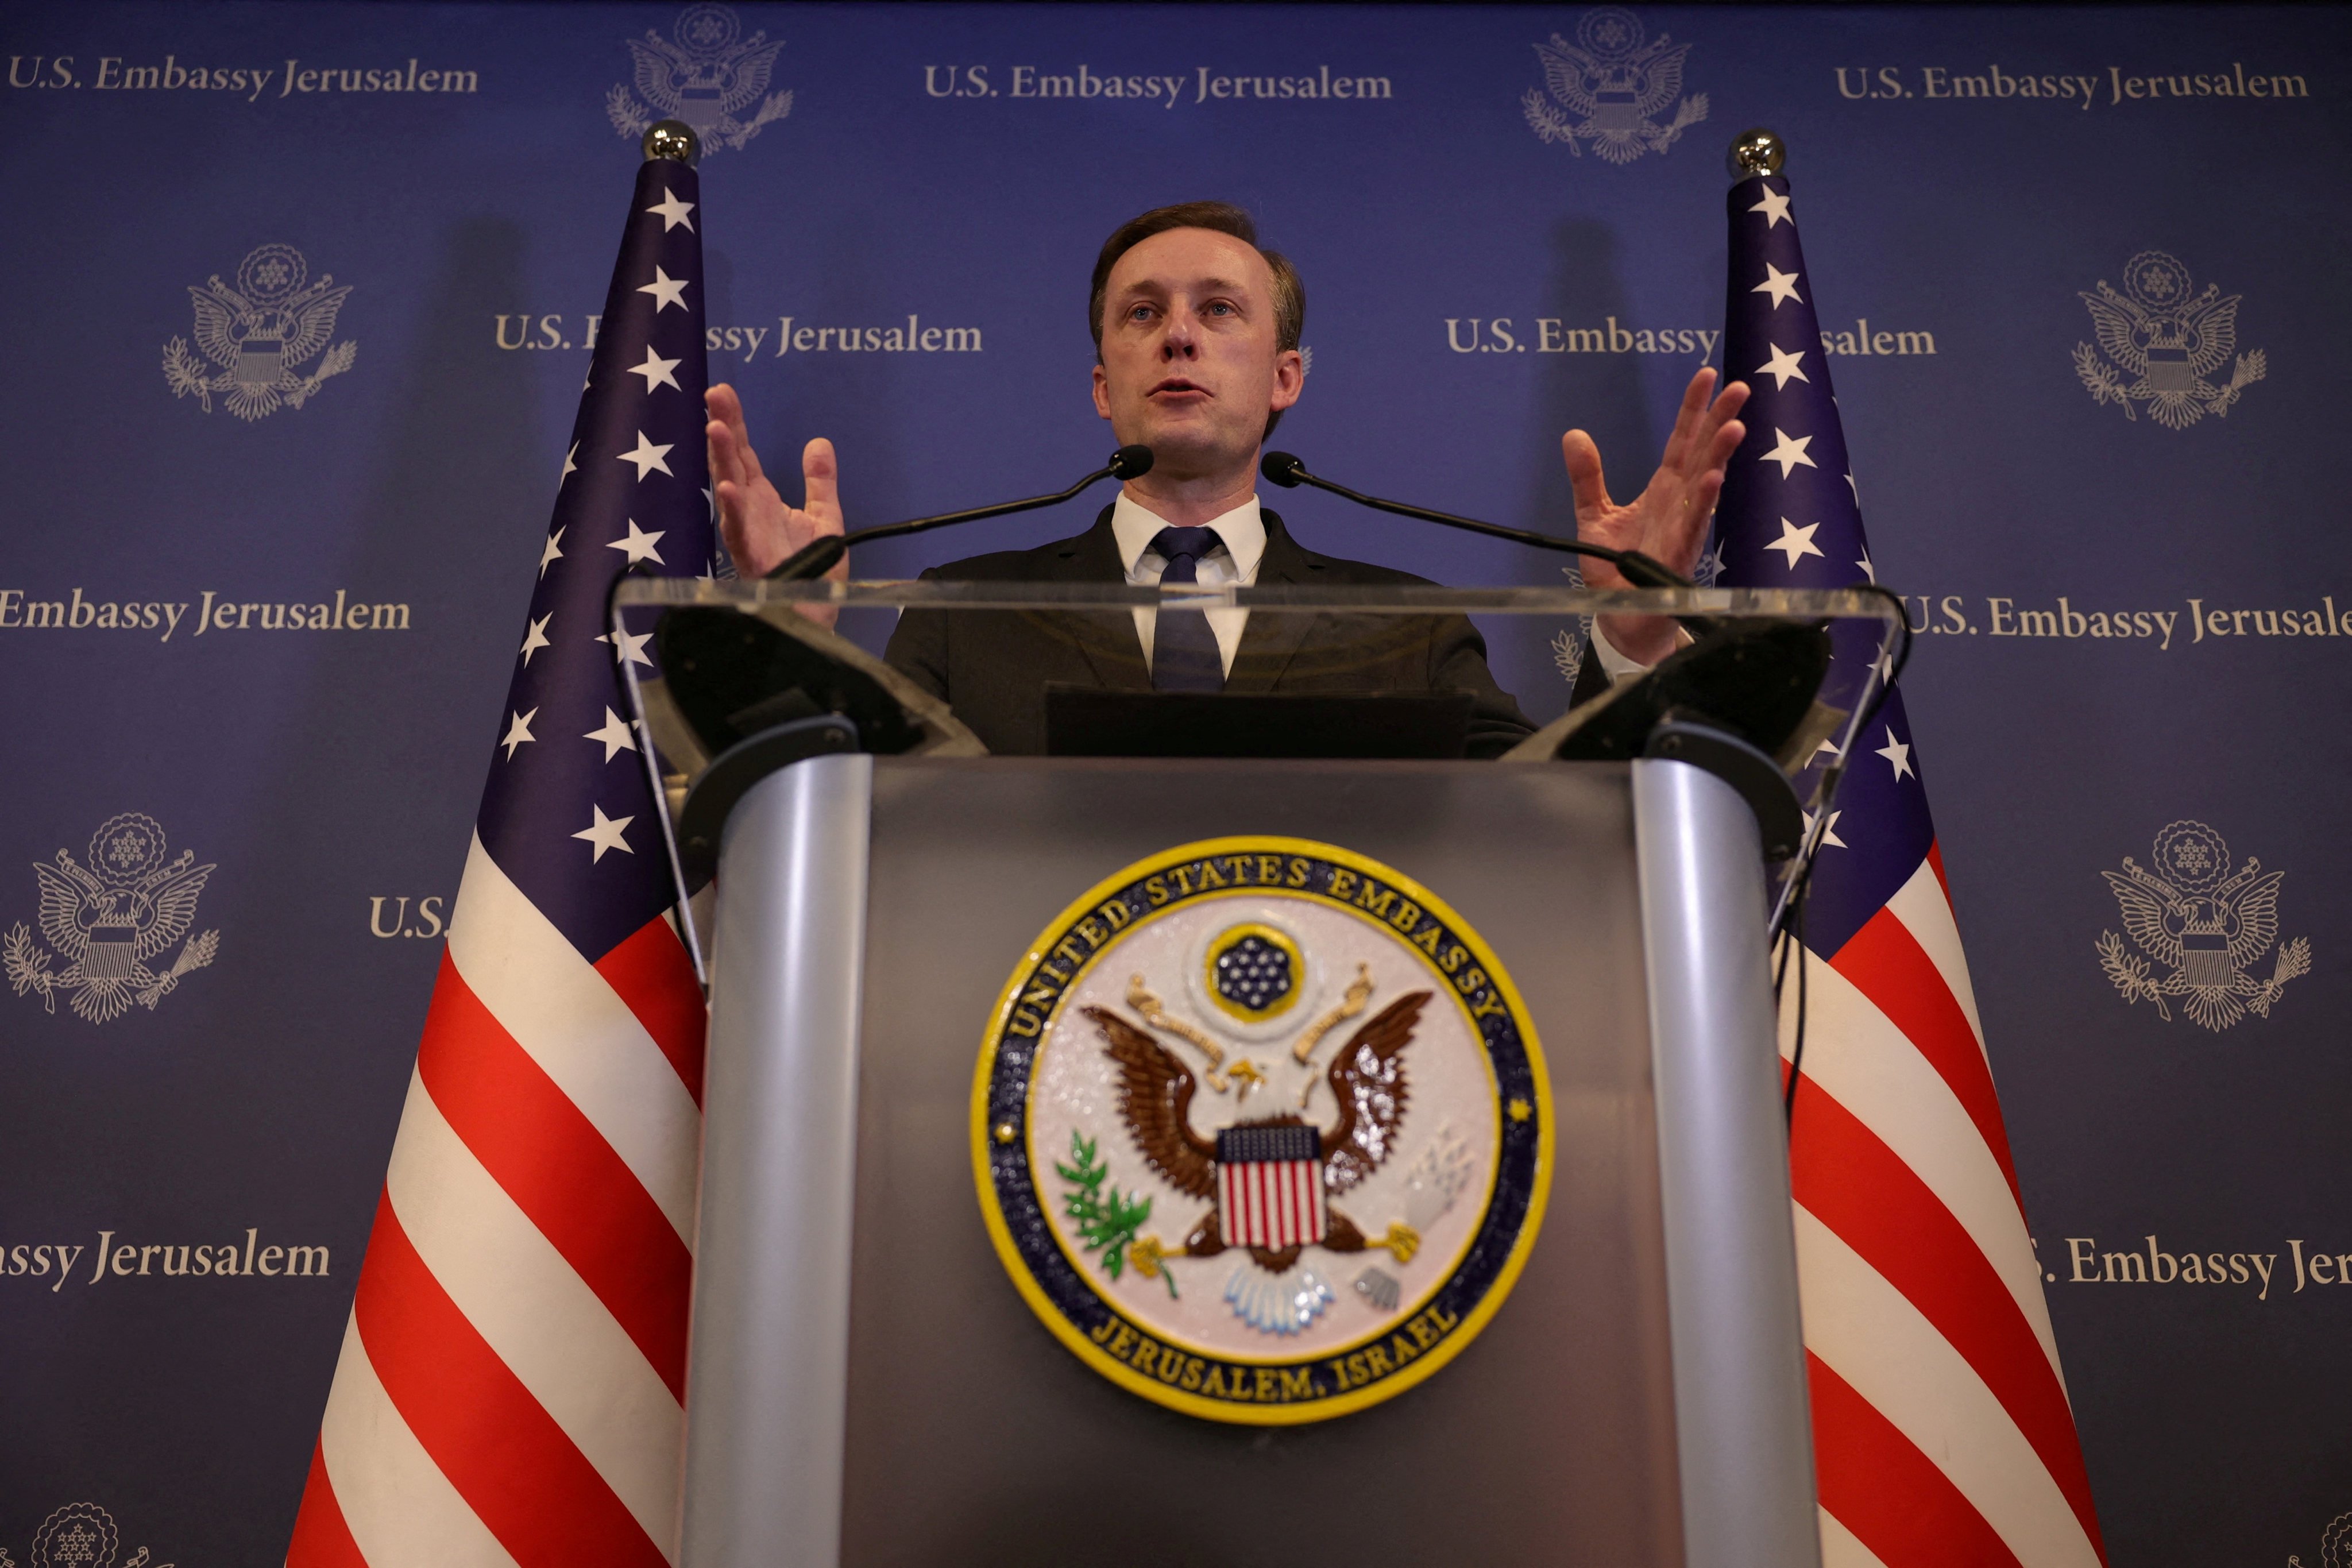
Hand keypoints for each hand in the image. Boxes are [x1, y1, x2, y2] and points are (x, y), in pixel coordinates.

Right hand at [706, 382, 845, 620]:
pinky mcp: (753, 560)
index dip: (733, 423)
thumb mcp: (826, 519)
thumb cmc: (814, 573)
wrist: (815, 617)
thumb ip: (820, 482)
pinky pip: (739, 534)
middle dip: (722, 429)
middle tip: (714, 394)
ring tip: (715, 428)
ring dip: (720, 461)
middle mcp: (748, 513)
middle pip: (731, 463)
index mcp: (762, 500)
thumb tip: (819, 442)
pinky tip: (729, 490)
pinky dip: (733, 512)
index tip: (722, 392)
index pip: (743, 454)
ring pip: (729, 492)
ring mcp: (747, 535)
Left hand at [1564, 367, 1747, 666]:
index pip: (1682, 440)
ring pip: (1705, 486)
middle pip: (1702, 454)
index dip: (1693, 408)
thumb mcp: (1592, 515)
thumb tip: (1573, 434)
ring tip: (1735, 426)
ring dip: (1720, 457)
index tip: (1707, 375)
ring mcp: (1683, 528)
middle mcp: (1680, 503)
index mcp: (1664, 488)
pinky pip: (1693, 526)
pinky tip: (1714, 481)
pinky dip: (1704, 503)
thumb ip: (1587, 477)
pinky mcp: (1677, 556)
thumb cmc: (1614, 566)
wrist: (1621, 614)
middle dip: (1720, 421)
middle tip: (1739, 388)